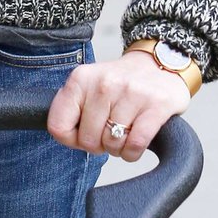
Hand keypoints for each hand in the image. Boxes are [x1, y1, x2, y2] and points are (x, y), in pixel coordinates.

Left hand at [46, 48, 190, 162]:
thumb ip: (70, 109)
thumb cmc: (121, 83)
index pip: (58, 126)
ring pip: (112, 144)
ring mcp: (132, 93)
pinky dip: (133, 152)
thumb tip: (64, 135)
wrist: (159, 65)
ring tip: (124, 132)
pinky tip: (134, 143)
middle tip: (108, 132)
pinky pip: (135, 145)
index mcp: (81, 79)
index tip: (83, 133)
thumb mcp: (87, 86)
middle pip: (88, 140)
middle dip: (98, 144)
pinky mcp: (156, 105)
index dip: (71, 139)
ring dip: (118, 148)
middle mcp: (105, 83)